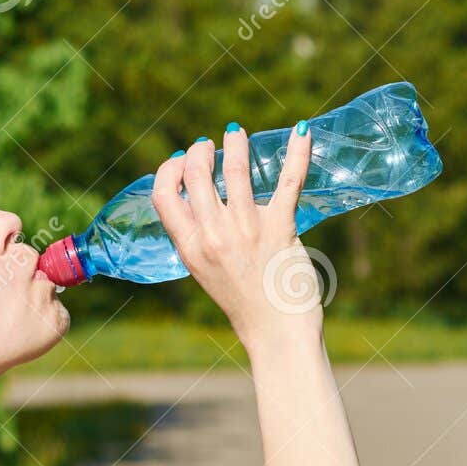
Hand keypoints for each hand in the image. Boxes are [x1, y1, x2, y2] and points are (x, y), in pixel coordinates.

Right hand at [150, 121, 319, 347]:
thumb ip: (199, 237)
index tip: (181, 160)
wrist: (276, 333)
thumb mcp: (205, 271)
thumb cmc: (244, 303)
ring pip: (236, 168)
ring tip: (237, 135)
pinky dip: (298, 153)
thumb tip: (202, 201)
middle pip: (196, 173)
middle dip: (200, 150)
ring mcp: (247, 230)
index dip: (169, 169)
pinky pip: (289, 181)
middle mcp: (213, 235)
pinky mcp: (281, 228)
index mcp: (189, 247)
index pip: (163, 194)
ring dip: (236, 144)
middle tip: (211, 145)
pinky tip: (303, 132)